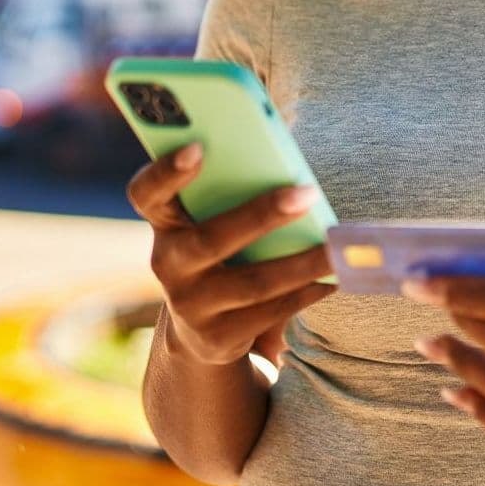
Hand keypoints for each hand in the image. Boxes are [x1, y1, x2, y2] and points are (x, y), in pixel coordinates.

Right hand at [125, 142, 336, 369]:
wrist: (199, 327)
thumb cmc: (219, 248)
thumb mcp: (209, 221)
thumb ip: (230, 194)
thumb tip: (289, 169)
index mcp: (164, 222)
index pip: (146, 193)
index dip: (165, 172)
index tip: (198, 147)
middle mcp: (168, 264)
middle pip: (210, 240)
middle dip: (261, 215)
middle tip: (308, 193)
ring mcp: (190, 305)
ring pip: (254, 283)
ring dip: (302, 262)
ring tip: (338, 245)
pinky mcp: (217, 338)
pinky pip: (270, 312)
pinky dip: (306, 291)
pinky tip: (334, 276)